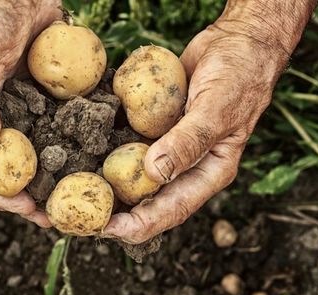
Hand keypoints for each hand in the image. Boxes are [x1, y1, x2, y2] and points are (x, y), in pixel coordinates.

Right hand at [0, 0, 60, 226]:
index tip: (24, 208)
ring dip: (55, 183)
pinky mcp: (49, 106)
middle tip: (57, 215)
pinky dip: (74, 151)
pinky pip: (61, 134)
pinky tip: (94, 163)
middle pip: (10, 175)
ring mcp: (26, 117)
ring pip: (38, 161)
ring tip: (78, 199)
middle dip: (31, 199)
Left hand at [104, 22, 291, 243]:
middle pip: (149, 201)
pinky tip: (84, 155)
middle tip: (84, 219)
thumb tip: (153, 173)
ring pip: (135, 177)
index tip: (110, 229)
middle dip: (118, 214)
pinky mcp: (153, 130)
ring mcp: (167, 149)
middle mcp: (185, 167)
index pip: (173, 209)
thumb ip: (188, 141)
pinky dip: (109, 153)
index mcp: (208, 173)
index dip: (142, 224)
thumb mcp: (217, 109)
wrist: (236, 42)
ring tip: (78, 195)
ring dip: (109, 188)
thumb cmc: (239, 75)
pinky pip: (129, 146)